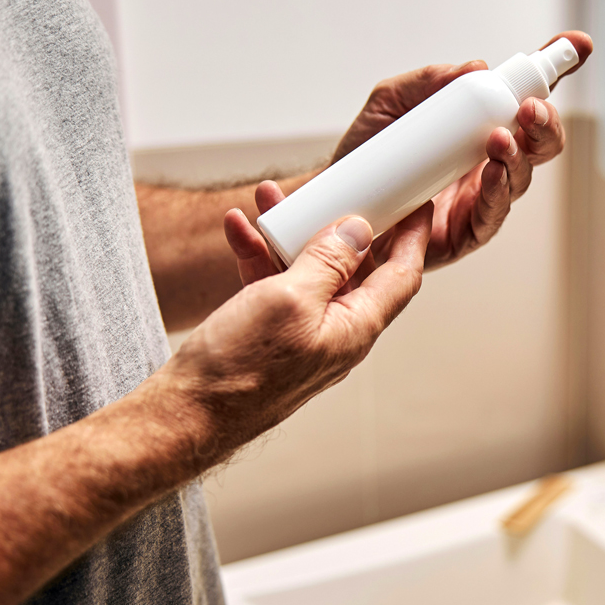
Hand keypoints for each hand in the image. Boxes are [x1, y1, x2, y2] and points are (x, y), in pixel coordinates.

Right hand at [164, 205, 431, 452]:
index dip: (412, 237)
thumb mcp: (289, 298)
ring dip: (289, 234)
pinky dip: (259, 257)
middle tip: (334, 188)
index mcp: (356, 328)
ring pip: (307, 272)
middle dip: (339, 223)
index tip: (418, 203)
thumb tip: (360, 231)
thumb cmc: (240, 369)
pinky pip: (274, 287)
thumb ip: (328, 262)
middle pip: (353, 268)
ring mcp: (303, 335)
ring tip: (270, 198)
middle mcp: (336, 333)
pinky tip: (238, 229)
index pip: (402, 276)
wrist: (186, 416)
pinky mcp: (270, 336)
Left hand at [329, 30, 592, 269]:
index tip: (577, 45)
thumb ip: (426, 81)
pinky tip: (492, 172)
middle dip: (546, 123)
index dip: (554, 72)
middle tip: (529, 107)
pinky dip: (498, 192)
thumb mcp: (390, 103)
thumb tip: (472, 67)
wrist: (332, 202)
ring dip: (519, 155)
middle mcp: (489, 162)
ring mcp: (480, 198)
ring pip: (521, 178)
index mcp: (478, 126)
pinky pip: (492, 216)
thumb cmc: (366, 151)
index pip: (524, 97)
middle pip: (540, 142)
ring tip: (499, 138)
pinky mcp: (465, 233)